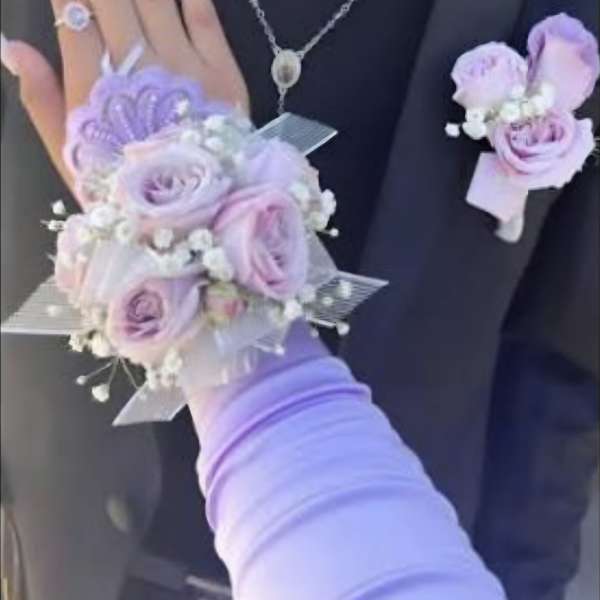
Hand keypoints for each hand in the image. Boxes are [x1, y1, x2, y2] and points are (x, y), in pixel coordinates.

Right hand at [1, 0, 248, 187]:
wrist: (195, 215)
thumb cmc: (126, 190)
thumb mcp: (72, 157)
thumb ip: (40, 101)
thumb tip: (13, 48)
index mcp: (93, 86)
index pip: (73, 14)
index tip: (73, 4)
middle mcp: (137, 65)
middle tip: (101, 4)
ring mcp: (184, 65)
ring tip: (132, 3)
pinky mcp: (224, 72)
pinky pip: (203, 12)